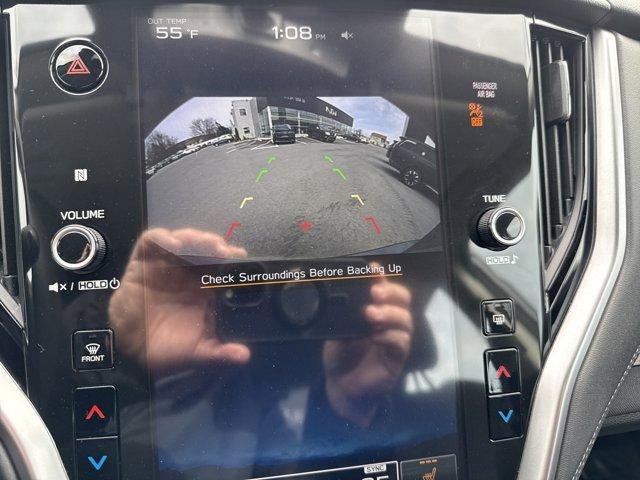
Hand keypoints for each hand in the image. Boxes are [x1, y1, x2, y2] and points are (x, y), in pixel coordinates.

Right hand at [109, 228, 250, 372]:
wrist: (131, 352)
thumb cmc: (166, 349)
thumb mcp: (197, 353)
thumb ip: (220, 353)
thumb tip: (245, 356)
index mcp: (205, 289)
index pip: (222, 266)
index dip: (232, 259)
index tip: (241, 257)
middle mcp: (188, 273)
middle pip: (205, 248)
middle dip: (216, 244)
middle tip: (224, 249)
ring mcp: (166, 265)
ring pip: (184, 241)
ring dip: (195, 238)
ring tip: (204, 244)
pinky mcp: (143, 262)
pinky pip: (152, 242)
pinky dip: (163, 237)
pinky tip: (173, 244)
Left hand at [322, 268, 412, 426]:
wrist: (342, 387)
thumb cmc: (340, 356)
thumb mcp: (334, 334)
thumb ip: (338, 319)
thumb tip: (334, 301)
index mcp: (375, 309)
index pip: (383, 288)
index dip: (381, 276)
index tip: (372, 268)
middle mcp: (389, 320)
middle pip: (402, 299)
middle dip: (390, 291)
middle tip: (374, 292)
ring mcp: (395, 338)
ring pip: (405, 319)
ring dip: (389, 313)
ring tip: (371, 314)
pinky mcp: (397, 357)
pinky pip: (401, 342)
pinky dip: (389, 336)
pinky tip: (376, 336)